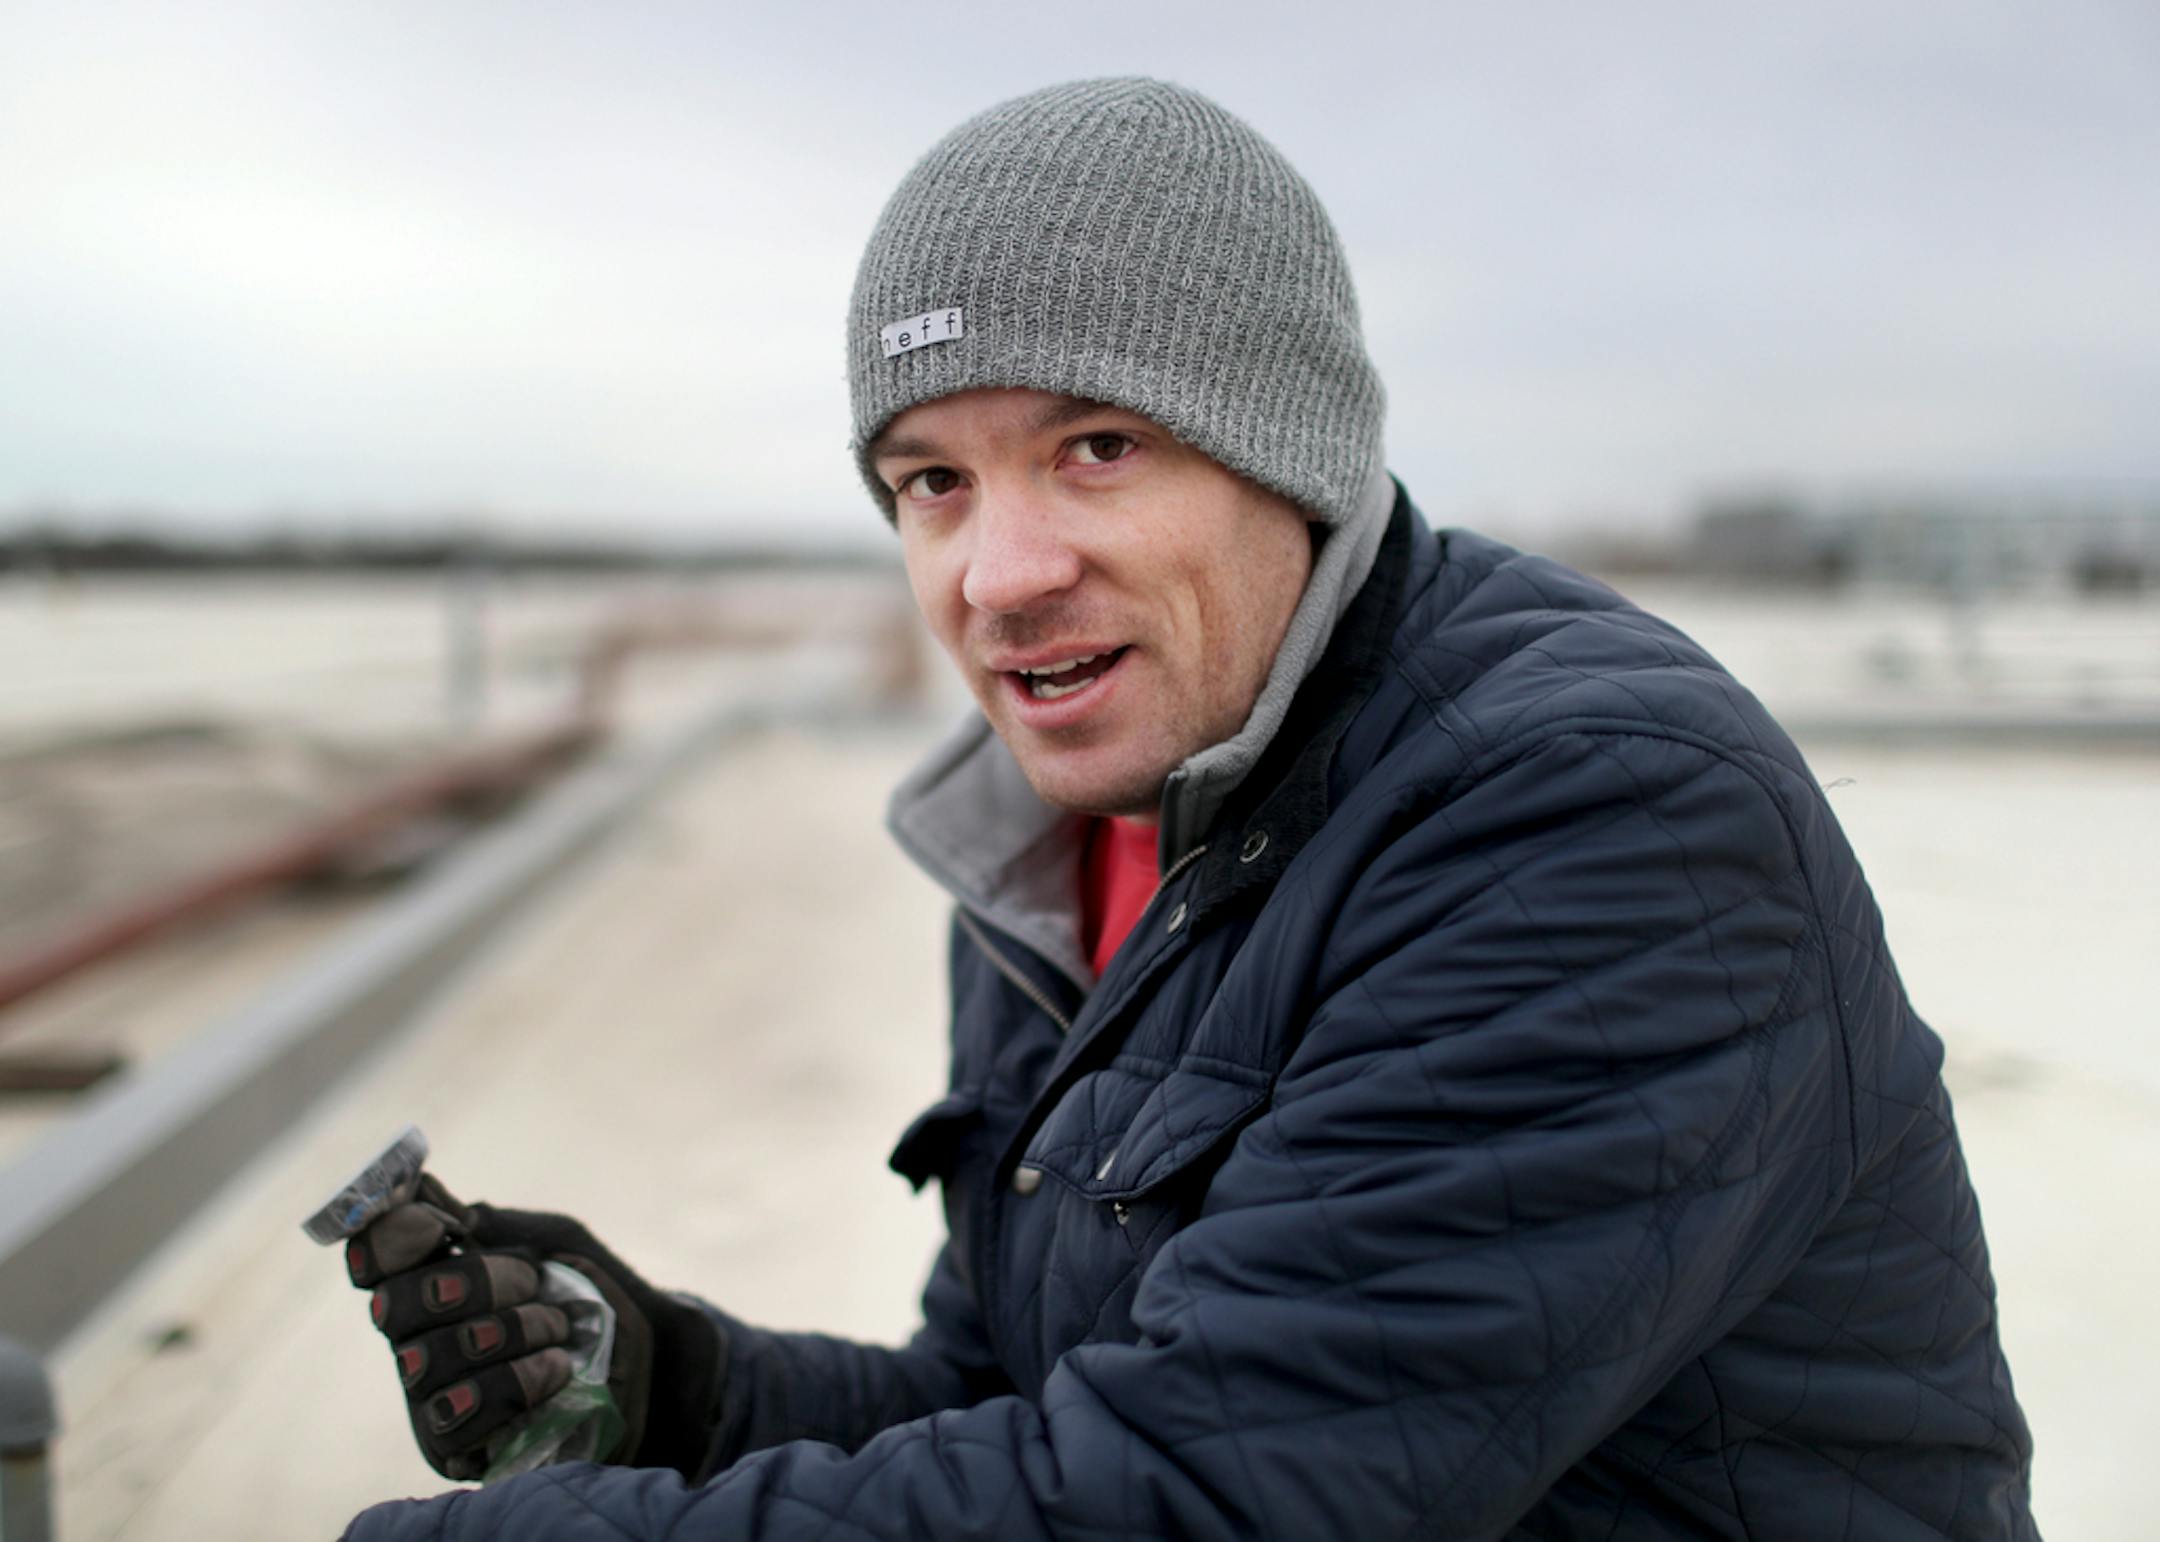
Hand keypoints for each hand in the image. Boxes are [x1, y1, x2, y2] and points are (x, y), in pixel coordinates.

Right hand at [347, 1176, 717, 1479]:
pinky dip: (512, 1387)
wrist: (647, 1363)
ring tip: (558, 1330)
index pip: (373, 1259)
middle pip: (393, 1307)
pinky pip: (452, 1423)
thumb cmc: (593, 1298)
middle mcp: (417, 1338)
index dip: (386, 1238)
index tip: (430, 1224)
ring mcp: (429, 1395)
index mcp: (433, 1282)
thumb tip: (454, 1216)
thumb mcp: (560, 1245)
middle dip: (471, 1284)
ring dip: (506, 1335)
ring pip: (427, 1363)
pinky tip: (556, 1371)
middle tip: (530, 1282)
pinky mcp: (453, 1448)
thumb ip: (506, 1226)